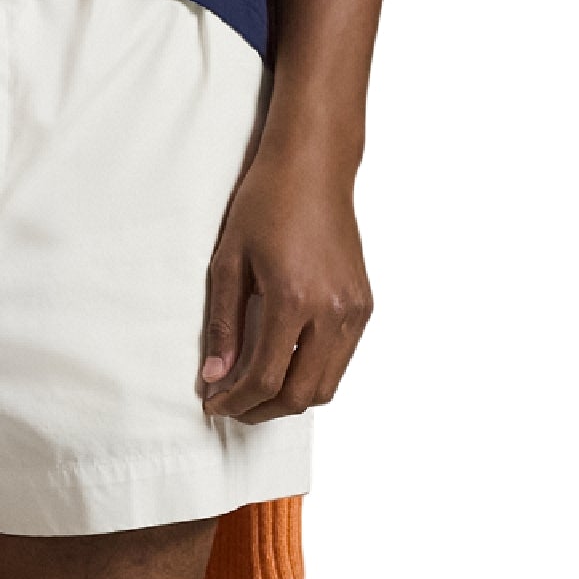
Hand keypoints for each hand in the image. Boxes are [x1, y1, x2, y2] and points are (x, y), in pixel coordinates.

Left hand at [200, 146, 371, 421]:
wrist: (314, 167)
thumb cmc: (267, 203)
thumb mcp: (229, 262)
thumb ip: (223, 326)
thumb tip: (216, 377)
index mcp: (293, 298)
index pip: (265, 378)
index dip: (236, 401)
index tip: (214, 403)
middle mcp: (332, 310)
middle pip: (300, 395)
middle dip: (262, 410)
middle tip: (233, 405)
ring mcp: (354, 310)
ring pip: (326, 386)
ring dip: (289, 398)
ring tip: (256, 390)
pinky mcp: (364, 305)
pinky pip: (341, 360)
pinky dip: (312, 374)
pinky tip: (284, 362)